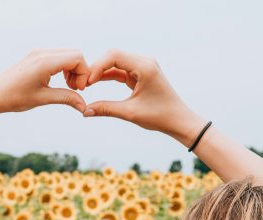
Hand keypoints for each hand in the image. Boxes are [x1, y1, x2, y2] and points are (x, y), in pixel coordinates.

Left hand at [0, 48, 89, 114]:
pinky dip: (65, 69)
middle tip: (74, 89)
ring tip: (68, 88)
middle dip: (80, 72)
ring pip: (68, 55)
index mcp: (45, 62)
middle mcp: (43, 53)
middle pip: (75, 54)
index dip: (84, 74)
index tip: (78, 90)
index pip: (77, 58)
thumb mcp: (43, 99)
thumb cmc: (14, 97)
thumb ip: (66, 98)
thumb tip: (84, 106)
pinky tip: (60, 82)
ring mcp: (39, 53)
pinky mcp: (36, 57)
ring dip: (73, 71)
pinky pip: (59, 58)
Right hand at [83, 49, 204, 144]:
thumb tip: (85, 111)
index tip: (86, 82)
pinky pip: (121, 71)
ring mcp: (143, 67)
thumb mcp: (130, 113)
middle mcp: (144, 62)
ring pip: (116, 63)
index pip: (114, 56)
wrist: (178, 120)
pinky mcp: (141, 75)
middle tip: (83, 83)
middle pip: (114, 56)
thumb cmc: (160, 116)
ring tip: (87, 84)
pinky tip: (96, 83)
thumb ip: (106, 109)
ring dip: (101, 72)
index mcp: (144, 66)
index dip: (97, 66)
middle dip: (97, 68)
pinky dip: (109, 76)